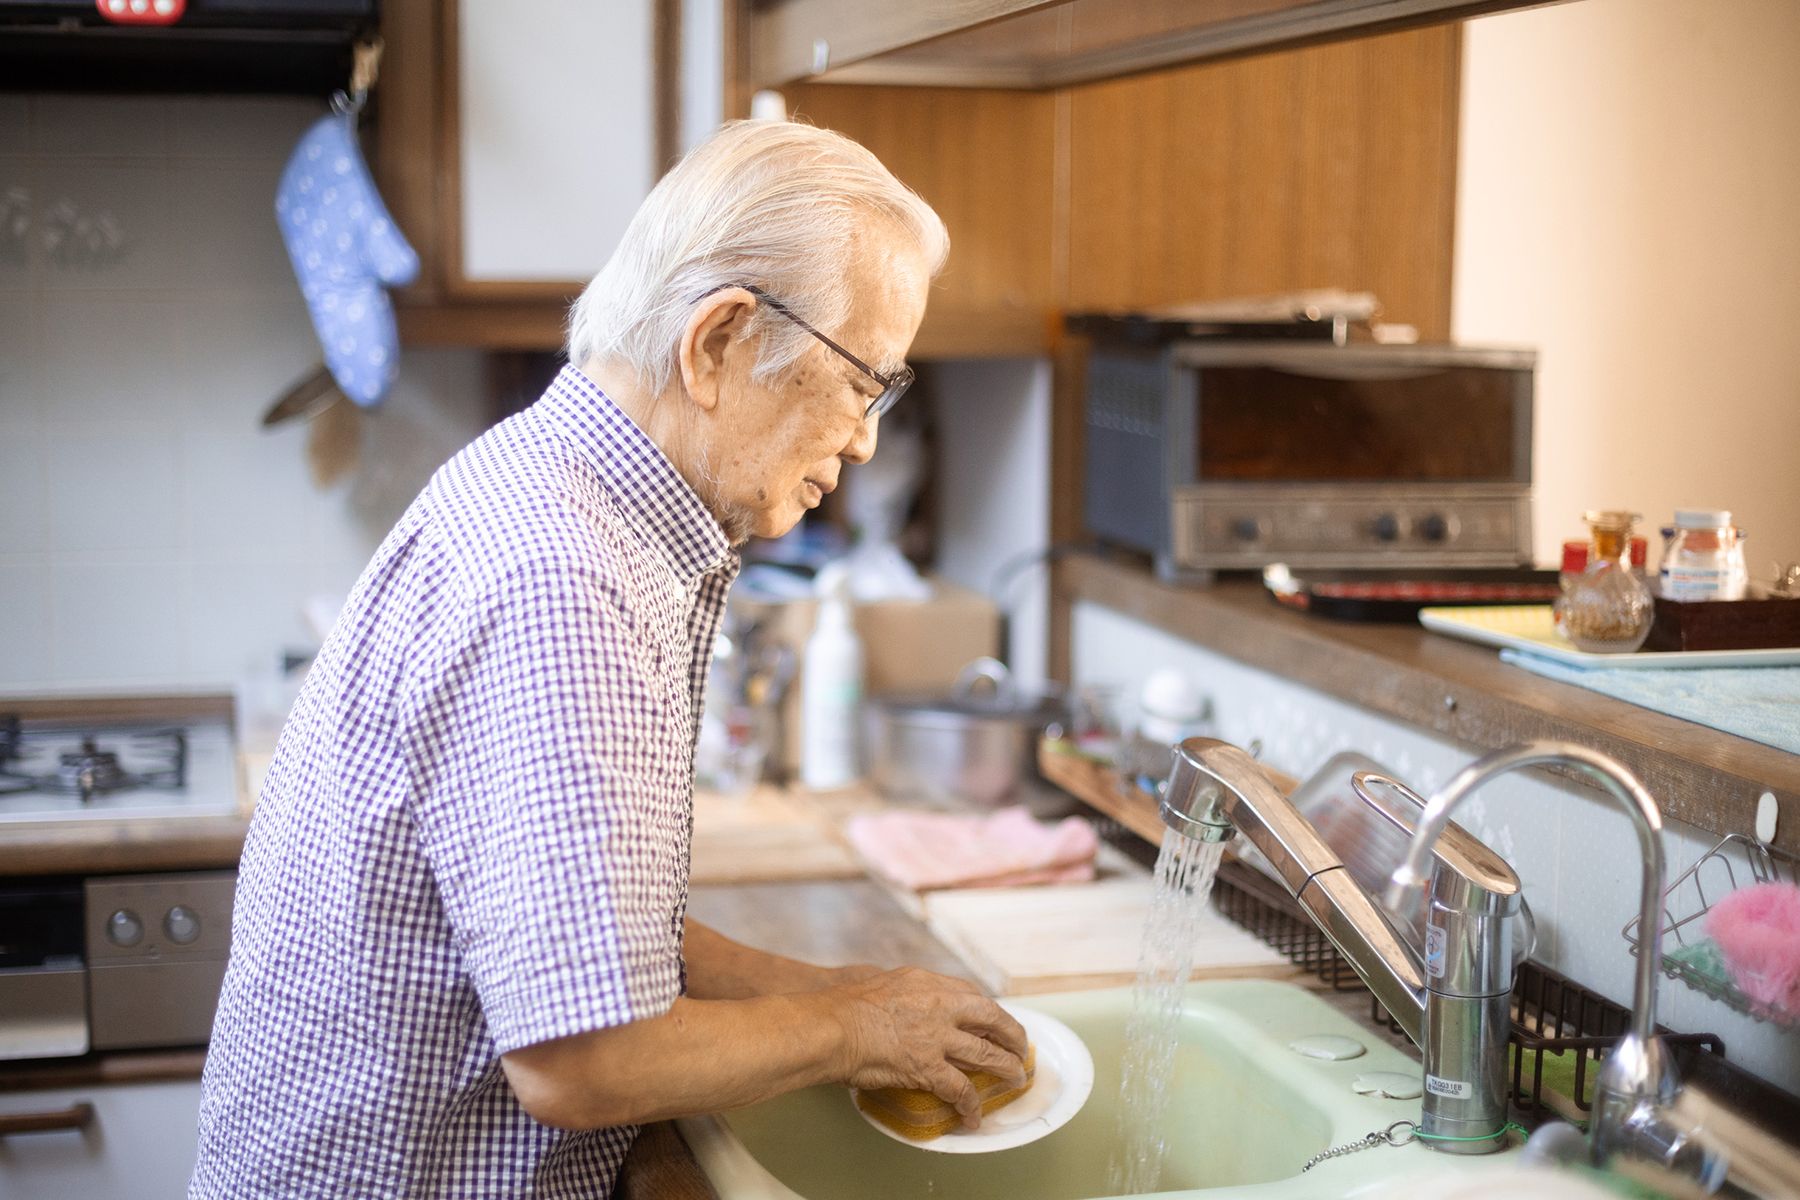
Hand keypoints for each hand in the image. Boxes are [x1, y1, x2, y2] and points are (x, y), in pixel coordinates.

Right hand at [826, 967, 1029, 1130]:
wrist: (833, 1026)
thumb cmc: (845, 1006)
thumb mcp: (881, 983)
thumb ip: (903, 991)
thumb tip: (903, 998)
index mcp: (928, 983)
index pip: (971, 994)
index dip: (987, 1011)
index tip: (992, 1021)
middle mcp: (941, 1006)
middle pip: (991, 1018)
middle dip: (1012, 1034)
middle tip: (1020, 1046)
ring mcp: (938, 1037)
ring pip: (986, 1053)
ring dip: (1005, 1068)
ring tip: (1015, 1077)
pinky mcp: (929, 1067)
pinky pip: (960, 1089)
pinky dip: (971, 1104)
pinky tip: (975, 1115)